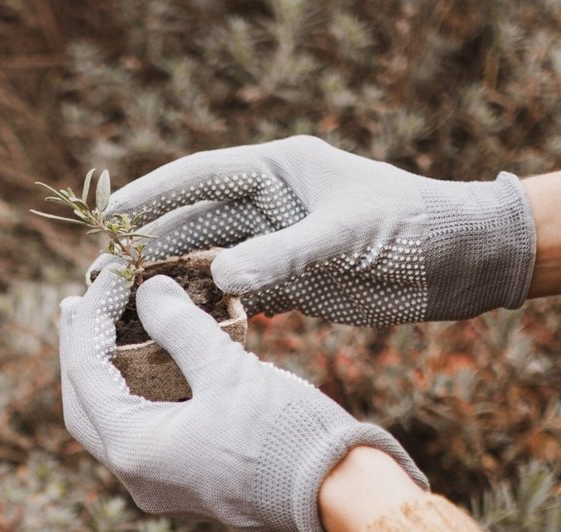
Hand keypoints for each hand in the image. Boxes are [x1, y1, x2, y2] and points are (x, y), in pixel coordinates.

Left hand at [58, 269, 427, 531]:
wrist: (338, 499)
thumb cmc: (285, 436)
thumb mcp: (229, 371)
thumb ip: (181, 327)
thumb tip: (149, 289)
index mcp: (134, 448)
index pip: (85, 370)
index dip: (91, 315)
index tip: (113, 274)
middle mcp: (135, 475)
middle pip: (83, 403)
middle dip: (80, 350)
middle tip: (84, 303)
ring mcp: (158, 485)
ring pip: (112, 422)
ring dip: (107, 374)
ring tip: (111, 327)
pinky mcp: (185, 484)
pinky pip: (144, 433)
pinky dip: (138, 395)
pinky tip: (150, 364)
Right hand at [99, 135, 535, 325]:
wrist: (459, 264)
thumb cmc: (412, 229)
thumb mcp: (347, 235)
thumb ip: (283, 254)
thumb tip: (220, 276)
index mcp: (278, 170)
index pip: (200, 177)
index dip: (152, 196)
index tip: (110, 217)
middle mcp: (267, 205)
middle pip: (191, 225)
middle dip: (146, 250)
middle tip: (101, 277)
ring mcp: (272, 245)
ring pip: (204, 264)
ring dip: (165, 286)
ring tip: (121, 309)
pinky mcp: (283, 284)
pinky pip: (229, 297)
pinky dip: (200, 312)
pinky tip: (169, 333)